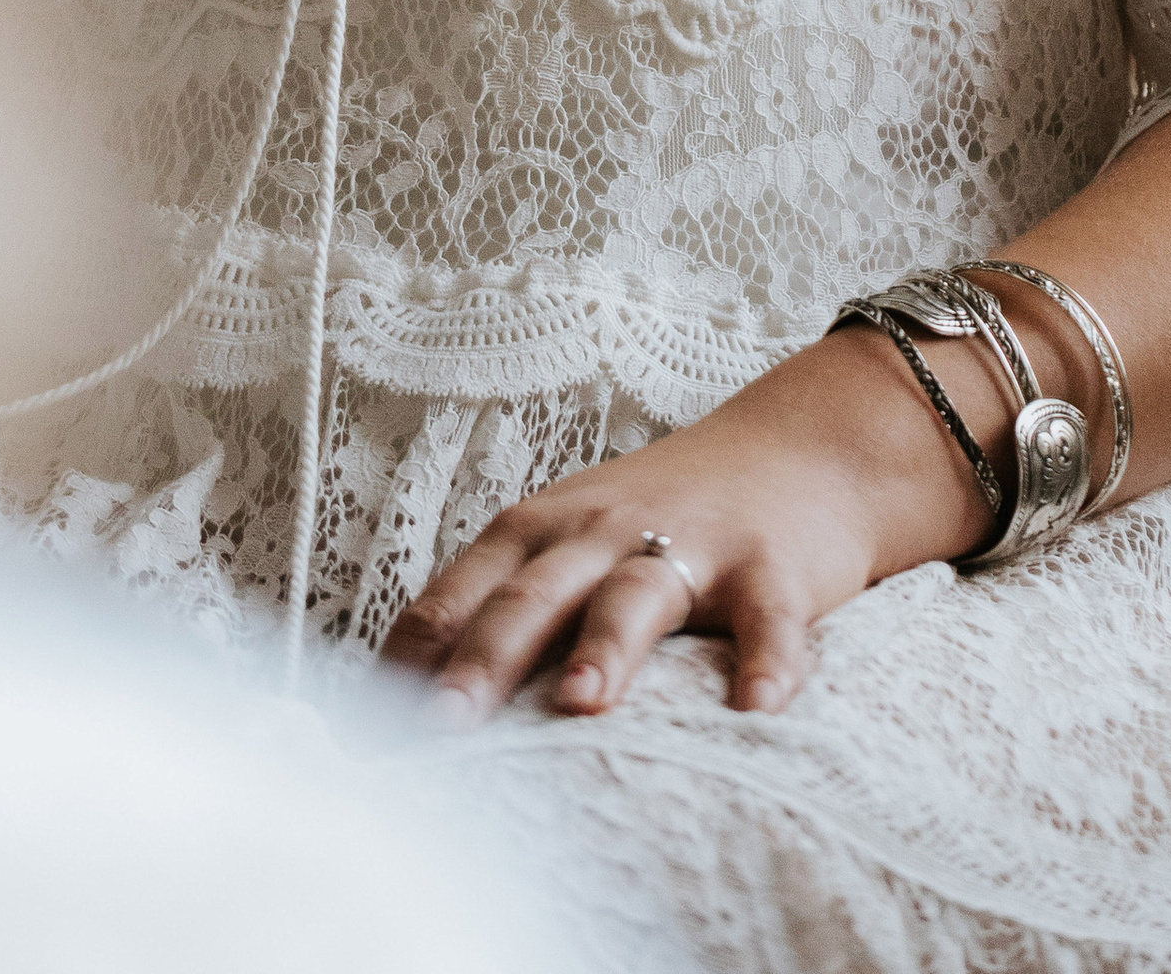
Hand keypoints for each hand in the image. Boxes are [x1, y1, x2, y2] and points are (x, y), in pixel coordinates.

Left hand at [378, 326, 999, 726]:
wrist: (797, 447)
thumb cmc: (662, 517)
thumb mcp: (574, 543)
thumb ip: (507, 607)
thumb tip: (408, 701)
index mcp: (544, 530)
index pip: (465, 588)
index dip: (418, 650)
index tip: (372, 719)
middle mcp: (604, 531)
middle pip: (534, 593)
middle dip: (485, 656)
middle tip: (443, 722)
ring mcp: (689, 543)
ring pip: (637, 595)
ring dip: (605, 648)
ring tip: (578, 704)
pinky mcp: (771, 565)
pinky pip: (768, 618)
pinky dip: (766, 661)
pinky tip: (757, 710)